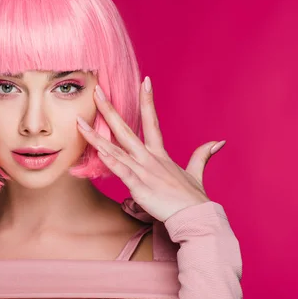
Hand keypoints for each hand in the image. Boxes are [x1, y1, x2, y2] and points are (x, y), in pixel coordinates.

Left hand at [76, 76, 225, 222]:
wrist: (196, 217)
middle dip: (109, 109)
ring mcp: (143, 171)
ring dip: (95, 135)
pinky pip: (122, 171)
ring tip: (79, 121)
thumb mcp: (196, 173)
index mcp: (159, 154)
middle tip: (97, 90)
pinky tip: (98, 150)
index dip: (147, 101)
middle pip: (126, 128)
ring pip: (115, 149)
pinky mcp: (139, 186)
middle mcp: (149, 158)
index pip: (152, 121)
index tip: (144, 81)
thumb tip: (218, 142)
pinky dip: (110, 161)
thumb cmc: (193, 199)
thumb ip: (202, 155)